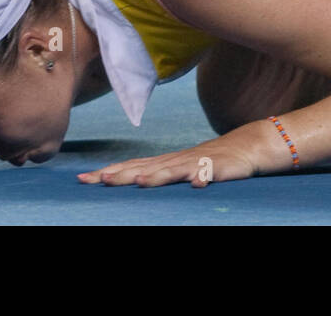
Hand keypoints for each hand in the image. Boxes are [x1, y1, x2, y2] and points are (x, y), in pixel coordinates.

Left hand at [77, 123, 269, 188]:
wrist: (247, 146)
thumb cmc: (209, 160)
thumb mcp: (180, 168)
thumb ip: (158, 173)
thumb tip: (129, 180)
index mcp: (165, 162)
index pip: (132, 166)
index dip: (109, 172)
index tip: (83, 179)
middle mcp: (177, 160)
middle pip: (146, 167)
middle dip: (124, 173)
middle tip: (101, 180)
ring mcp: (198, 163)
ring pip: (175, 169)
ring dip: (159, 175)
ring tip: (141, 182)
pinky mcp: (219, 168)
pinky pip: (210, 173)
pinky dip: (203, 177)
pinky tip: (197, 184)